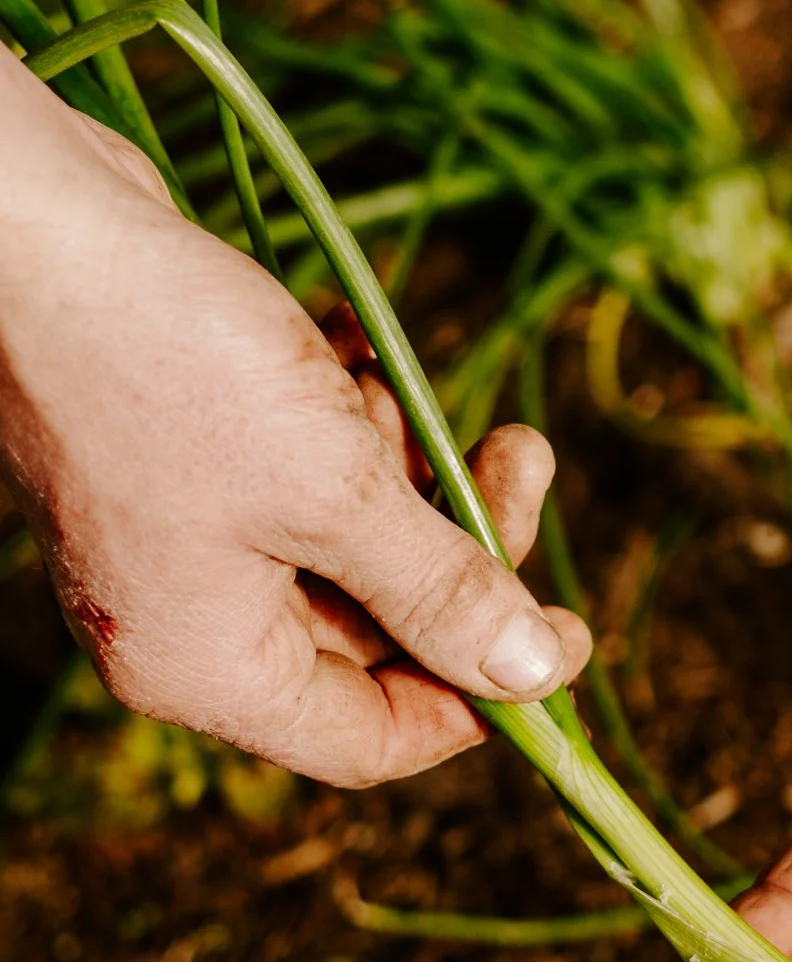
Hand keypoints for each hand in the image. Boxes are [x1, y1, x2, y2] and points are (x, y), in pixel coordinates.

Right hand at [0, 57, 587, 783]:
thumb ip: (441, 590)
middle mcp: (186, 620)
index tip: (567, 625)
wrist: (29, 223)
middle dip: (459, 542)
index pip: (373, 738)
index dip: (482, 696)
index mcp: (207, 667)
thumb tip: (535, 676)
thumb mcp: (335, 489)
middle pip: (374, 630)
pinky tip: (344, 343)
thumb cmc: (171, 364)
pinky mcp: (182, 454)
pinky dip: (344, 415)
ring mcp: (178, 537)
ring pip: (347, 538)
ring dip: (405, 462)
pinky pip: (303, 468)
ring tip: (395, 378)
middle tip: (517, 452)